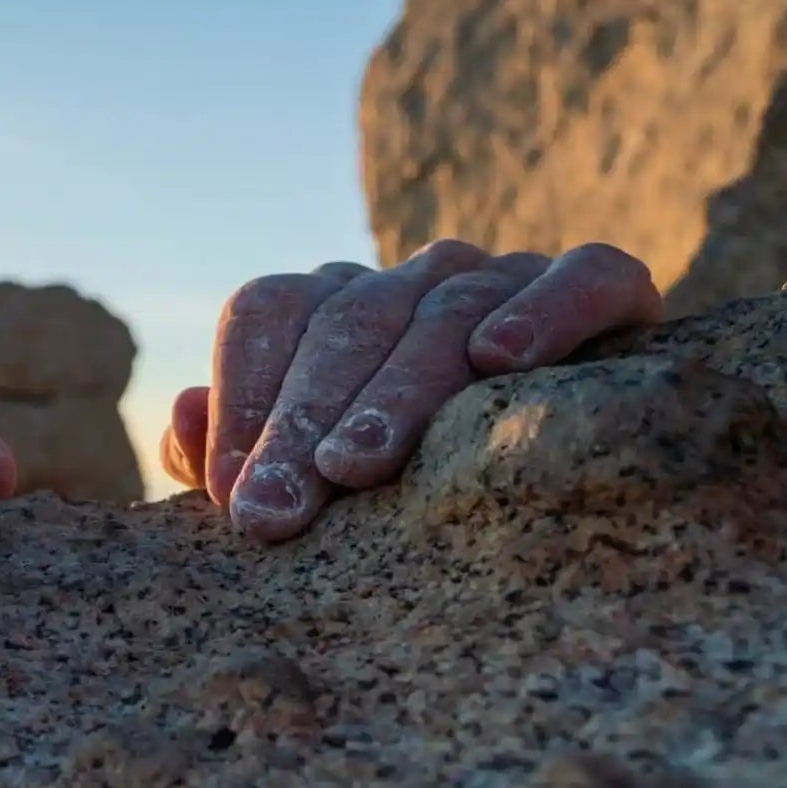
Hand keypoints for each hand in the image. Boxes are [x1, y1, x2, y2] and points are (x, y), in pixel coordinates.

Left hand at [160, 239, 661, 541]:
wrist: (570, 463)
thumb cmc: (402, 487)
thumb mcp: (307, 479)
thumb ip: (228, 457)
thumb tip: (181, 418)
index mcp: (328, 306)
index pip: (265, 315)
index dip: (242, 401)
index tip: (232, 496)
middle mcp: (409, 278)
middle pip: (345, 323)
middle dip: (303, 421)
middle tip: (277, 512)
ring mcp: (504, 275)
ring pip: (444, 313)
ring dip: (397, 391)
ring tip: (357, 467)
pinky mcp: (605, 288)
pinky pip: (583, 276)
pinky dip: (544, 309)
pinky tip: (502, 358)